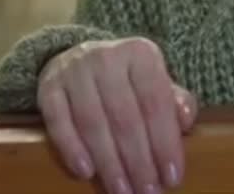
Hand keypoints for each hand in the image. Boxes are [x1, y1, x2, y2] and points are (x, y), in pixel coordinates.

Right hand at [38, 38, 197, 193]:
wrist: (81, 58)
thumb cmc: (128, 81)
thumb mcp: (156, 83)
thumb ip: (175, 101)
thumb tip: (185, 118)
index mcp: (140, 53)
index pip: (156, 103)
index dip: (165, 143)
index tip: (172, 177)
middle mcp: (106, 57)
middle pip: (125, 118)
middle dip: (139, 161)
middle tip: (147, 192)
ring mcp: (74, 71)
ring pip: (93, 123)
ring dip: (109, 163)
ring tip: (122, 190)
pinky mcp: (48, 86)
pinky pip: (58, 121)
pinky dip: (72, 148)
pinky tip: (86, 172)